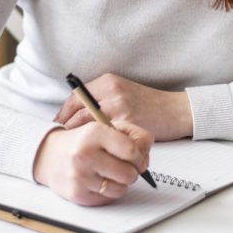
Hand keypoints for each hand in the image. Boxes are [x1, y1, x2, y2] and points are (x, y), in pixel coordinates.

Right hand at [33, 120, 153, 205]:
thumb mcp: (106, 127)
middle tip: (124, 167)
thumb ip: (133, 136)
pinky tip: (99, 181)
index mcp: (94, 133)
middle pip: (129, 174)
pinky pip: (108, 199)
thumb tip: (145, 158)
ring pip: (121, 189)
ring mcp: (80, 176)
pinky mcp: (77, 194)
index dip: (139, 157)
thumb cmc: (84, 141)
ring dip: (121, 183)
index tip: (138, 159)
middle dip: (131, 172)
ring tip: (110, 173)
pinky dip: (108, 192)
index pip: (131, 151)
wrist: (48, 155)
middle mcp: (85, 154)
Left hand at [53, 73, 192, 141]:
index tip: (57, 124)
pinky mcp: (126, 121)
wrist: (175, 111)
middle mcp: (111, 91)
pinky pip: (102, 135)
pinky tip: (91, 151)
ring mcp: (118, 106)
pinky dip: (94, 144)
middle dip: (66, 127)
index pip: (76, 96)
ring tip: (72, 147)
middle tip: (59, 140)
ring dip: (77, 137)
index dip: (63, 113)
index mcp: (108, 82)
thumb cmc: (150, 104)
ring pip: (87, 124)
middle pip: (77, 110)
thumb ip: (103, 99)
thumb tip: (78, 113)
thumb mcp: (124, 93)